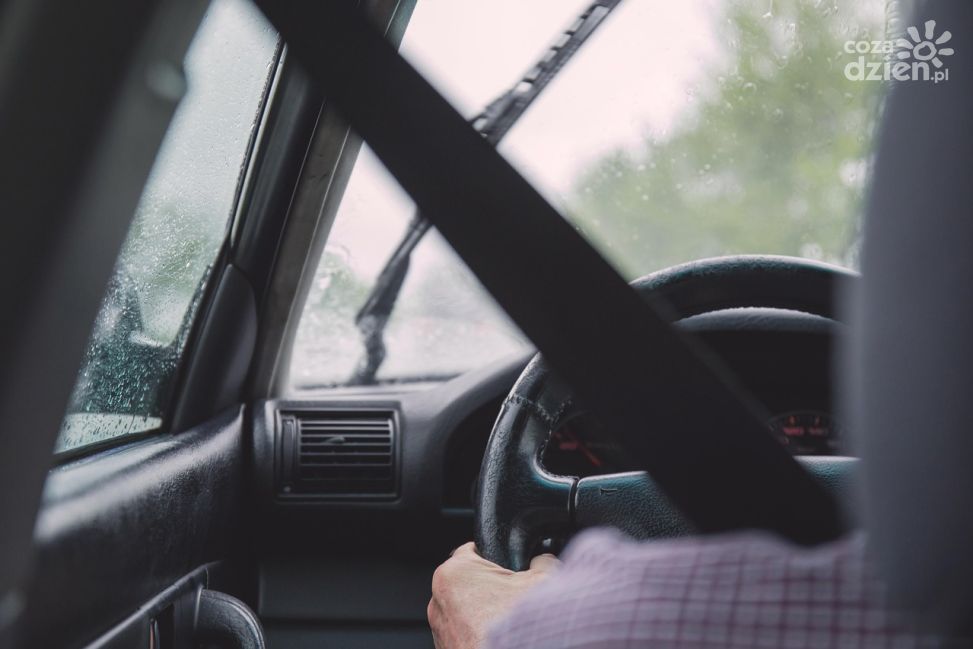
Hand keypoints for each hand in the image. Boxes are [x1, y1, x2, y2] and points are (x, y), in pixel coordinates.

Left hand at [428, 543, 558, 648]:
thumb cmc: (518, 627)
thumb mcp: (543, 580)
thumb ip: (541, 561)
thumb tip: (543, 559)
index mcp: (454, 573)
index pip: (473, 550)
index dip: (497, 557)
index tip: (510, 567)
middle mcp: (438, 600)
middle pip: (470, 583)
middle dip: (492, 588)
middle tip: (515, 599)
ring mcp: (439, 630)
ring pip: (466, 610)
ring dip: (485, 614)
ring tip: (510, 622)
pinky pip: (464, 634)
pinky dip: (480, 635)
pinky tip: (501, 639)